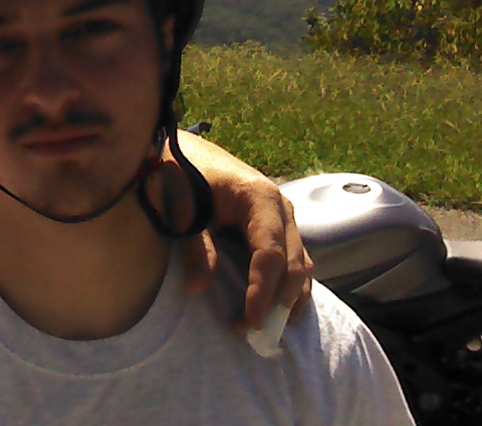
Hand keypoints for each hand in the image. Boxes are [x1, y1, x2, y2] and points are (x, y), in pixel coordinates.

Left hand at [171, 131, 313, 330]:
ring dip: (288, 299)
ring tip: (266, 330)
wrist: (185, 149)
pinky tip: (278, 310)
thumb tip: (198, 289)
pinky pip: (295, 259)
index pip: (270, 255)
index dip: (262, 291)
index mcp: (260, 199)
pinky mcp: (277, 225)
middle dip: (277, 303)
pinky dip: (289, 286)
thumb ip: (195, 246)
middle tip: (251, 333)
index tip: (248, 321)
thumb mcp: (181, 208)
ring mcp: (283, 216)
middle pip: (294, 264)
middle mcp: (281, 207)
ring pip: (301, 264)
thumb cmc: (180, 174)